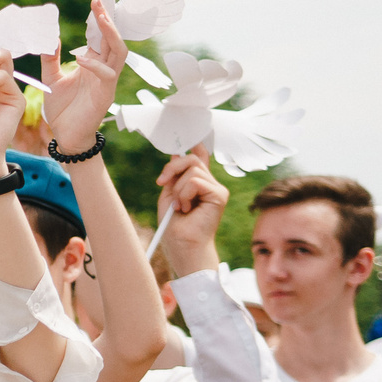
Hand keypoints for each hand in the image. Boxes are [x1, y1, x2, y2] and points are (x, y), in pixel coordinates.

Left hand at [42, 0, 125, 155]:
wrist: (66, 136)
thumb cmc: (62, 109)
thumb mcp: (52, 79)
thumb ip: (51, 59)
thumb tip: (49, 38)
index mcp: (92, 63)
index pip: (100, 36)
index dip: (99, 19)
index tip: (94, 0)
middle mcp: (103, 69)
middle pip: (112, 38)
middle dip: (107, 18)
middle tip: (99, 0)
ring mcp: (107, 81)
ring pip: (118, 52)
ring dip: (110, 34)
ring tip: (99, 18)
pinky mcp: (105, 95)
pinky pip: (106, 75)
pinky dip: (94, 65)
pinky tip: (81, 59)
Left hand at [155, 152, 228, 278]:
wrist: (181, 245)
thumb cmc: (173, 225)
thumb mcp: (168, 194)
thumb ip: (173, 176)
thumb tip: (176, 154)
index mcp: (198, 182)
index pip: (201, 156)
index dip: (196, 144)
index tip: (188, 136)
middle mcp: (210, 183)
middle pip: (192, 158)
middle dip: (172, 168)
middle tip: (162, 183)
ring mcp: (217, 188)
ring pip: (192, 170)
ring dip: (177, 189)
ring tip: (179, 206)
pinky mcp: (220, 194)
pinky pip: (195, 181)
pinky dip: (184, 194)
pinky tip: (185, 208)